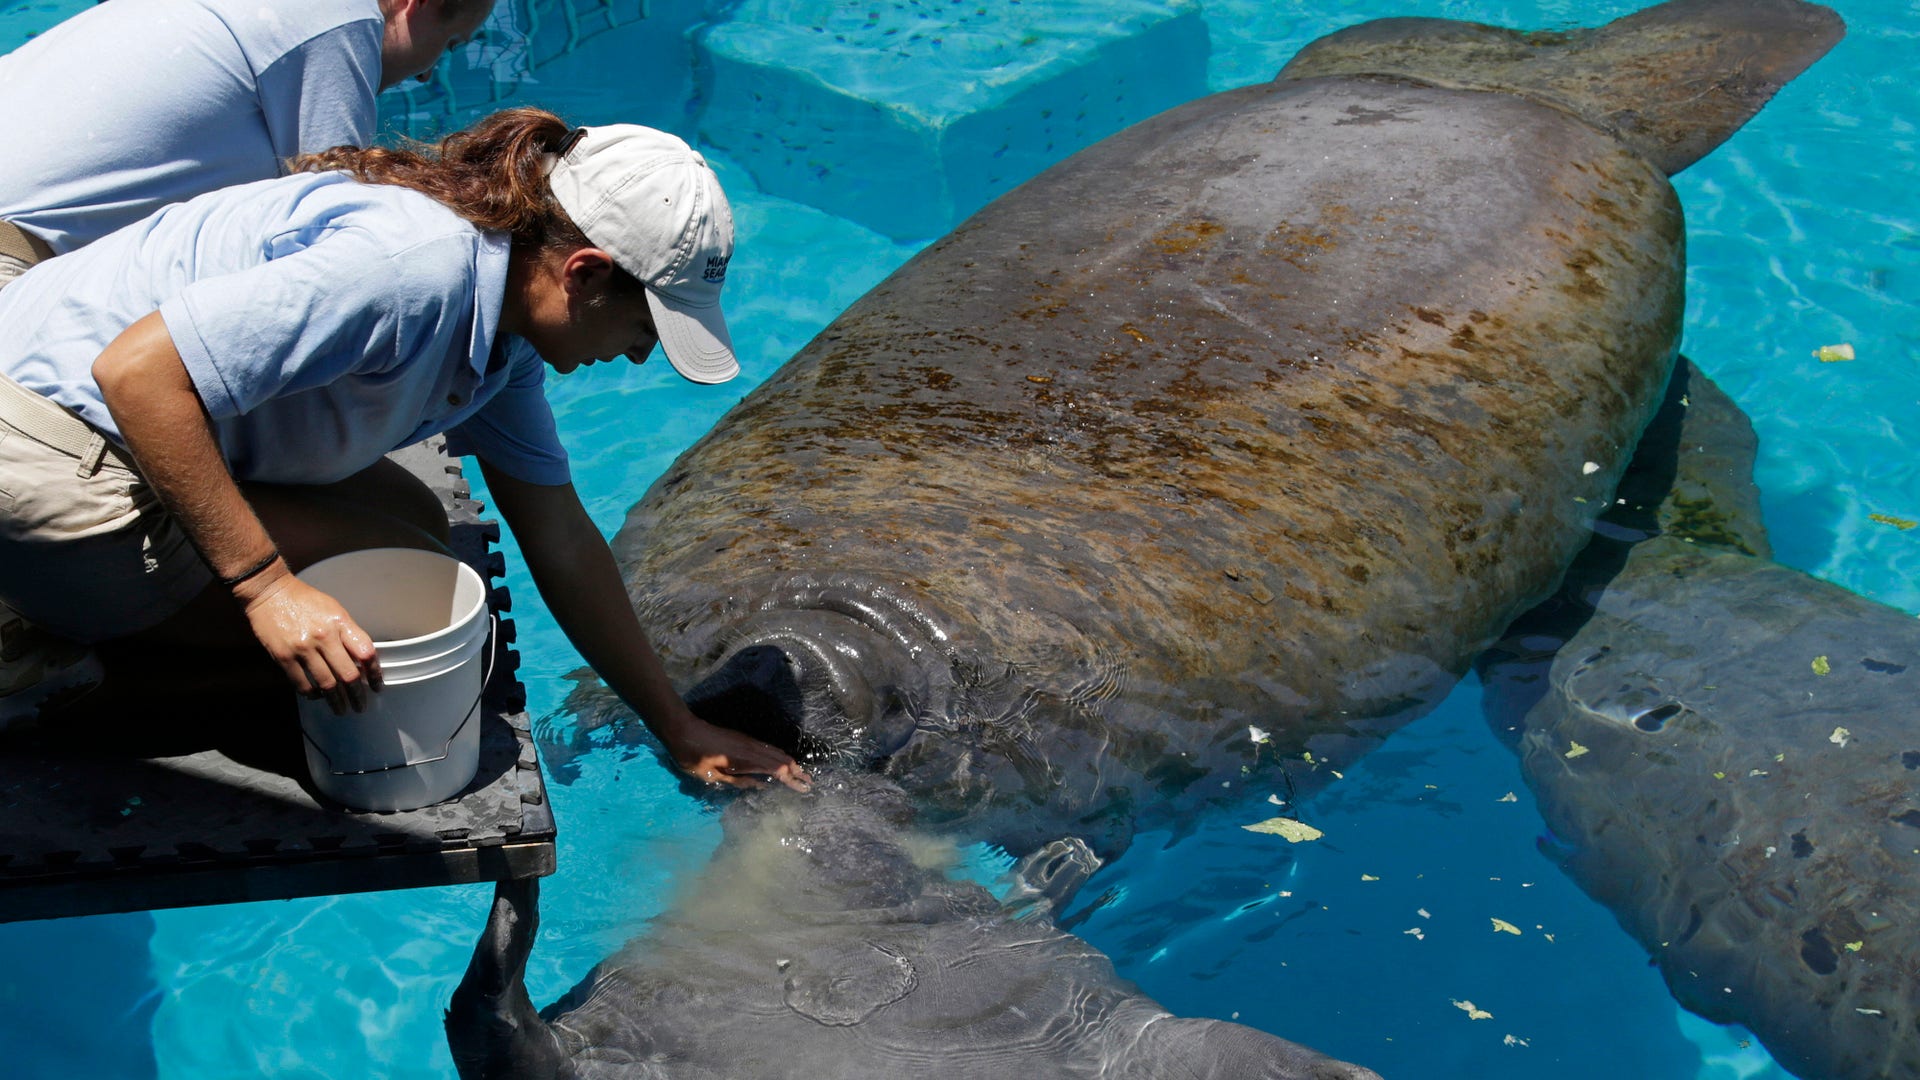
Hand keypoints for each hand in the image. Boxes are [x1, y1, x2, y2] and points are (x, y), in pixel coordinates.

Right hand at [236, 564, 381, 714]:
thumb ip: (347, 633)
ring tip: (341, 709)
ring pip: (326, 684)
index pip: (366, 653)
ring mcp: (303, 649)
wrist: (270, 593)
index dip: (374, 673)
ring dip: (336, 701)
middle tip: (360, 706)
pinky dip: (312, 694)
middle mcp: (324, 637)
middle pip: (348, 675)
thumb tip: (360, 660)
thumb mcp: (334, 610)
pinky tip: (317, 696)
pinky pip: (302, 684)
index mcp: (340, 623)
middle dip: (357, 695)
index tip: (376, 686)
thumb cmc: (305, 600)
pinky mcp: (284, 657)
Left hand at [659, 712, 811, 792]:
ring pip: (776, 751)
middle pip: (781, 758)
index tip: (804, 788)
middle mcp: (751, 747)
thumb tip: (762, 786)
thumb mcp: (712, 776)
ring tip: (800, 773)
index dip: (791, 780)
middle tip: (809, 782)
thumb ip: (738, 782)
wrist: (683, 730)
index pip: (776, 769)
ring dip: (790, 762)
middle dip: (797, 771)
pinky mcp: (744, 738)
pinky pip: (768, 748)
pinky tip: (781, 761)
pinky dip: (779, 756)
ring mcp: (748, 741)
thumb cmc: (693, 757)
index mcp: (745, 759)